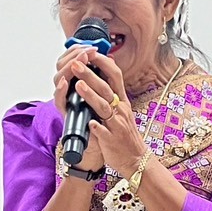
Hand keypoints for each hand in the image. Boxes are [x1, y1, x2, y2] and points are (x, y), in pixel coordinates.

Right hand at [53, 47, 108, 172]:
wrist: (99, 144)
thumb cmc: (101, 119)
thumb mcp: (105, 93)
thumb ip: (104, 76)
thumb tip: (109, 57)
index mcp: (77, 81)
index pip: (71, 59)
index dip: (79, 50)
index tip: (91, 45)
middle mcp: (69, 89)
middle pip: (62, 65)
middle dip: (74, 55)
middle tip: (86, 51)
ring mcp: (66, 100)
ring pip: (58, 78)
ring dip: (68, 68)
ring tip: (79, 62)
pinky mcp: (65, 113)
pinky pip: (59, 100)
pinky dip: (61, 90)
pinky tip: (66, 82)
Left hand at [66, 50, 150, 179]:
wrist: (135, 159)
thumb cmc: (124, 134)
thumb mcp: (121, 110)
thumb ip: (112, 93)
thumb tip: (103, 73)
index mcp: (121, 101)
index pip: (114, 75)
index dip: (103, 62)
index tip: (90, 52)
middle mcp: (120, 110)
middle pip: (106, 88)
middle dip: (90, 74)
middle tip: (76, 64)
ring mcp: (116, 125)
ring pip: (104, 107)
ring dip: (91, 96)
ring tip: (78, 85)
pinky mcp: (111, 140)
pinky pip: (103, 132)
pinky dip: (96, 127)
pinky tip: (89, 122)